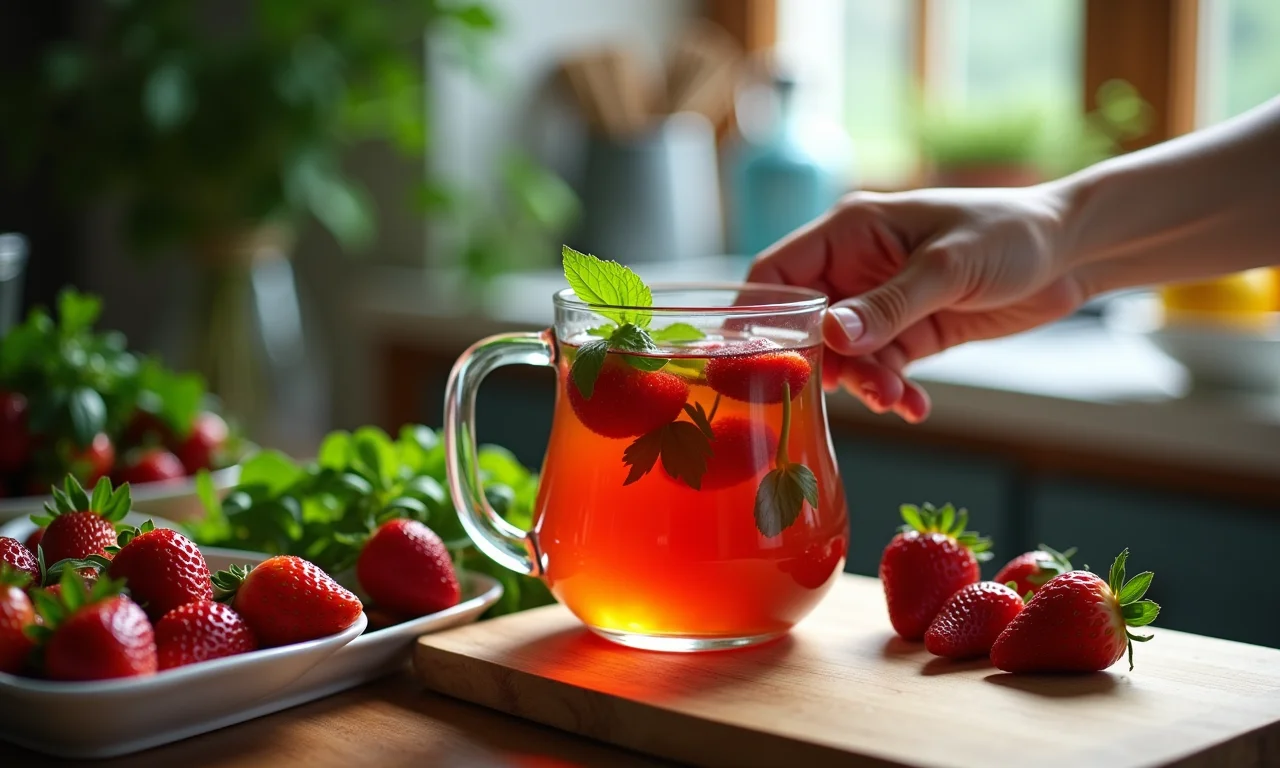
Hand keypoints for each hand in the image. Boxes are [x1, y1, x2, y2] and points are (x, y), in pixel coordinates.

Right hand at [747, 187, 1085, 422]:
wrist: (1072, 252)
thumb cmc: (1010, 234)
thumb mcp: (947, 268)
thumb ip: (888, 305)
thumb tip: (833, 337)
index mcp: (850, 232)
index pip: (778, 275)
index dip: (760, 317)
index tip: (756, 363)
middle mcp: (855, 268)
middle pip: (808, 326)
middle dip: (827, 365)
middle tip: (854, 391)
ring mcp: (882, 304)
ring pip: (847, 357)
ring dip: (867, 383)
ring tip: (898, 399)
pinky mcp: (910, 332)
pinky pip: (883, 370)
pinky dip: (894, 391)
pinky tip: (915, 406)